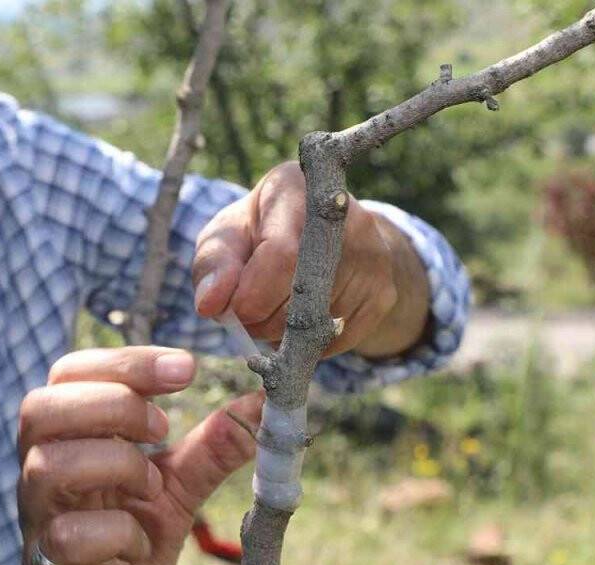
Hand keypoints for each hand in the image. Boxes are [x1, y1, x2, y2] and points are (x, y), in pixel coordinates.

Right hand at [18, 346, 262, 564]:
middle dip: (115, 405)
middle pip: (42, 408)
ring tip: (152, 485)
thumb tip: (264, 402)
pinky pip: (66, 536)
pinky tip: (139, 540)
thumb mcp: (178, 486)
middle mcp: (40, 468)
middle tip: (164, 428)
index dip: (126, 361)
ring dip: (115, 464)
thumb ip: (213, 446)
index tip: (186, 368)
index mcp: (66, 435)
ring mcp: (38, 517)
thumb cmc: (129, 538)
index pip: (70, 372)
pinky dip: (115, 531)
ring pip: (49, 466)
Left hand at [193, 161, 429, 357]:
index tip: (233, 312)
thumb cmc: (258, 232)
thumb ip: (213, 266)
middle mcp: (347, 218)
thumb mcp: (227, 237)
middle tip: (250, 312)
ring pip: (317, 324)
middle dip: (262, 319)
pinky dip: (309, 343)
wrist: (321, 235)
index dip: (252, 296)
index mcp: (299, 190)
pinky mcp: (384, 292)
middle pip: (300, 296)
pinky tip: (301, 319)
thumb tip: (210, 304)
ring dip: (284, 334)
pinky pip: (337, 340)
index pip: (281, 255)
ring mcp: (373, 256)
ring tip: (276, 309)